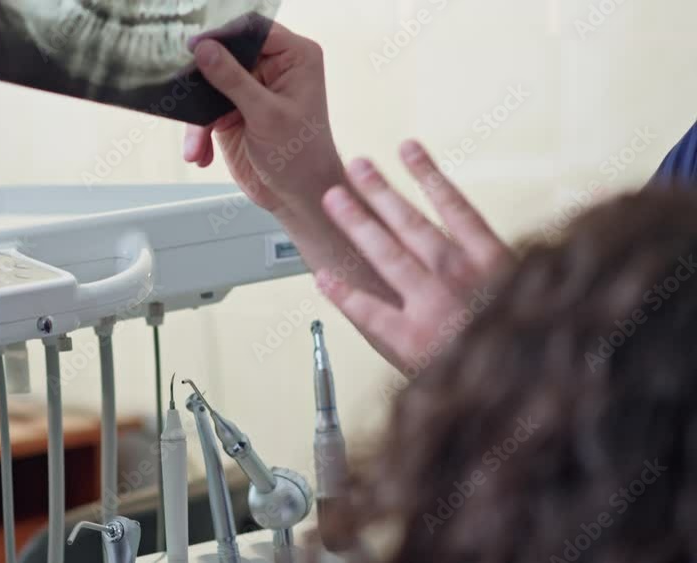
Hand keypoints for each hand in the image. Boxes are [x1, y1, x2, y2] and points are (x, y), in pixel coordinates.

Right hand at [183, 22, 344, 213]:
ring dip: (198, 118)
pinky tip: (201, 154)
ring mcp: (250, 91)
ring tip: (196, 145)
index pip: (252, 30)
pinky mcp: (234, 113)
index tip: (196, 48)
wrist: (298, 197)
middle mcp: (273, 68)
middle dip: (203, 83)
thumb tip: (205, 49)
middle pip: (224, 56)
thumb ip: (233, 80)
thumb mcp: (266, 115)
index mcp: (294, 56)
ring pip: (209, 87)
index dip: (223, 37)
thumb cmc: (301, 158)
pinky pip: (205, 112)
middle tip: (185, 97)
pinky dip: (198, 134)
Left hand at [318, 141, 513, 376]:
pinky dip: (343, 293)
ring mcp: (432, 304)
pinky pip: (368, 310)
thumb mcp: (539, 302)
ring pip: (387, 253)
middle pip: (412, 223)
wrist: (529, 392)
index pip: (455, 206)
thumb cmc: (535, 347)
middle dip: (380, 191)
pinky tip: (322, 277)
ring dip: (358, 222)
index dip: (428, 175)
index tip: (408, 149)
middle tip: (356, 166)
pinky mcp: (410, 339)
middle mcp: (459, 276)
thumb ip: (512, 277)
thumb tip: (491, 258)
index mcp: (495, 263)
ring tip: (335, 197)